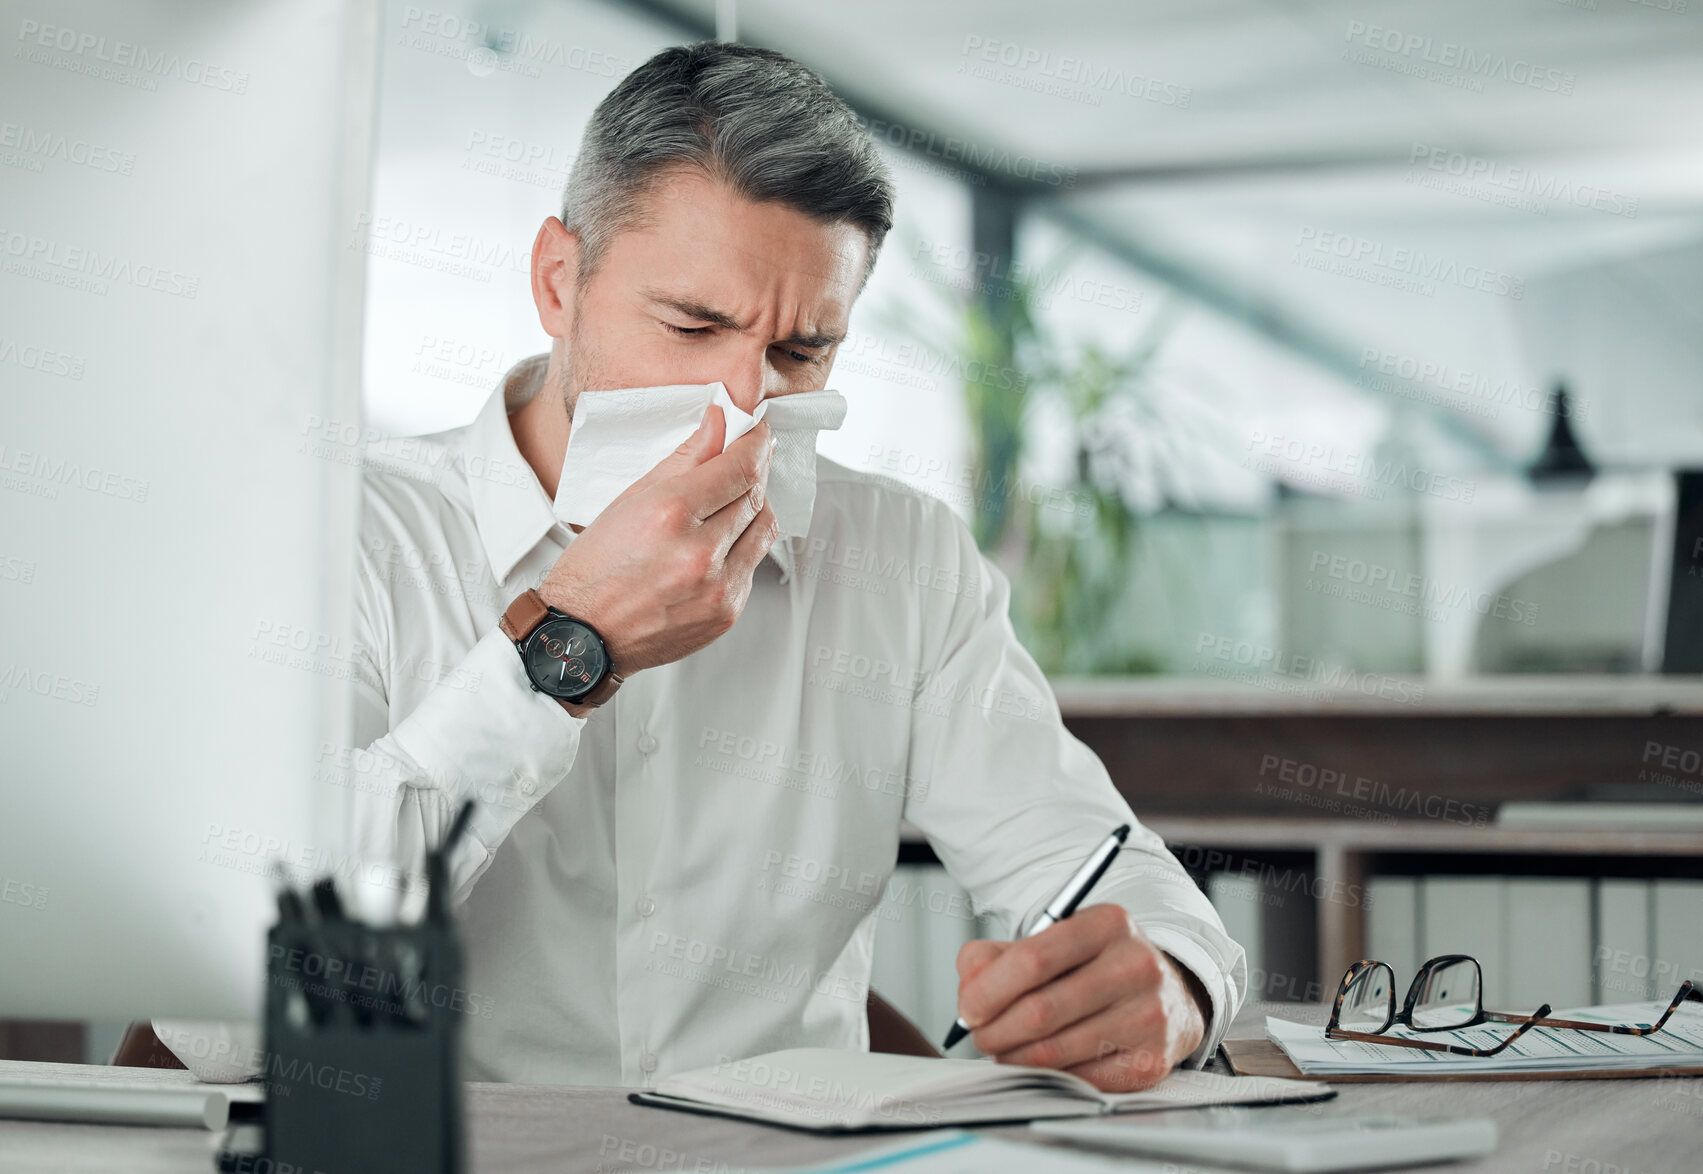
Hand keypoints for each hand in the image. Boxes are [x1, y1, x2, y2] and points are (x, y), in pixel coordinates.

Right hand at [538, 405, 777, 675]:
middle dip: (753, 473)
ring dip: (753, 510)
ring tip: (726, 506)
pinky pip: (752, 566)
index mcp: (670, 514)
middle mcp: (699, 552)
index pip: (740, 468)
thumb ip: (684, 459)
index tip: (757, 432)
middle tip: (740, 463)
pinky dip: (741, 549)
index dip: (756, 444)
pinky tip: (714, 547)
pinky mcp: (727, 613)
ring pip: (763, 530)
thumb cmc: (595, 570)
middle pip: (755, 496)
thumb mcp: (631, 499)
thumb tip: (719, 424)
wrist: (583, 636)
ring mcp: (718, 587)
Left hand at [953, 903, 1208, 1091]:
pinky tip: (1041, 1062)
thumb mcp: (1051, 940)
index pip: (1033, 959)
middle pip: (1040, 1011)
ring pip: (1055, 1051)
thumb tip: (970, 992)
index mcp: (1107, 924)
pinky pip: (1077, 1079)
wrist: (1167, 995)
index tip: (968, 1009)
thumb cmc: (1093, 966)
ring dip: (1014, 1058)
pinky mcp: (1150, 1061)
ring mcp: (1148, 1016)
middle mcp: (1135, 965)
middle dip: (995, 1032)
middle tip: (980, 1037)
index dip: (989, 990)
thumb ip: (996, 956)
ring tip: (1004, 1049)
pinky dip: (1047, 1076)